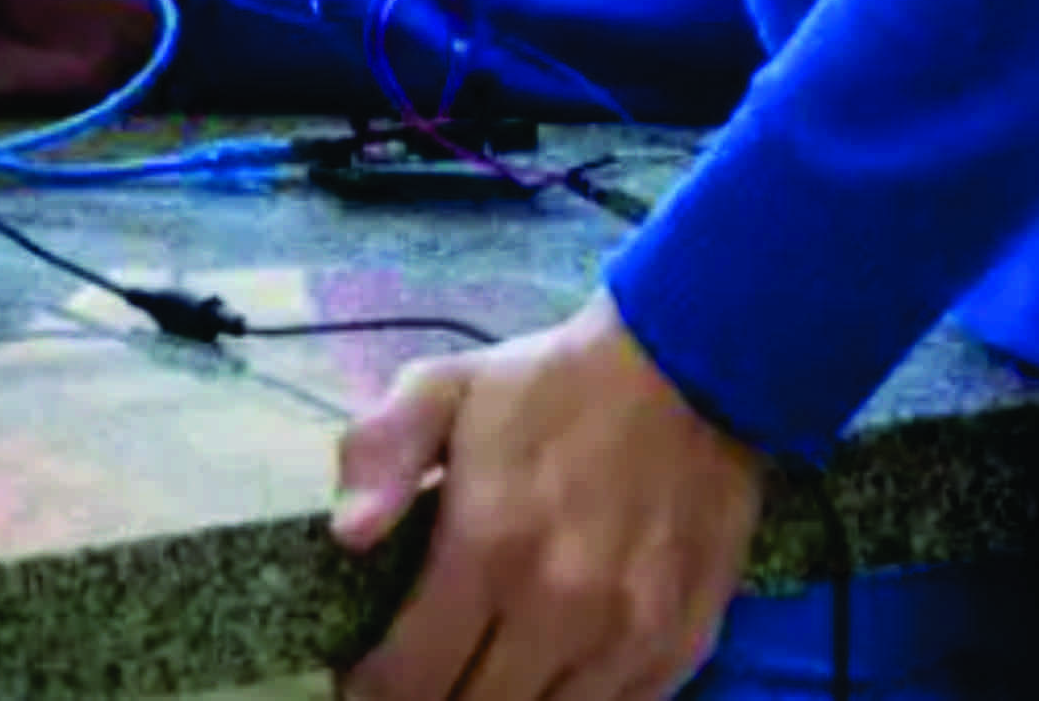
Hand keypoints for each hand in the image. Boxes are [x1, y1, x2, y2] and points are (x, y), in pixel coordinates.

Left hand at [332, 292, 766, 700]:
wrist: (690, 369)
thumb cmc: (551, 385)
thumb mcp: (441, 387)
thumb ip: (379, 454)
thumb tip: (348, 536)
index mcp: (489, 546)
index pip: (412, 676)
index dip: (375, 691)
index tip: (363, 680)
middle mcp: (559, 610)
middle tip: (420, 677)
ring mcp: (628, 637)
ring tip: (478, 677)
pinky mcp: (682, 646)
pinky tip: (546, 676)